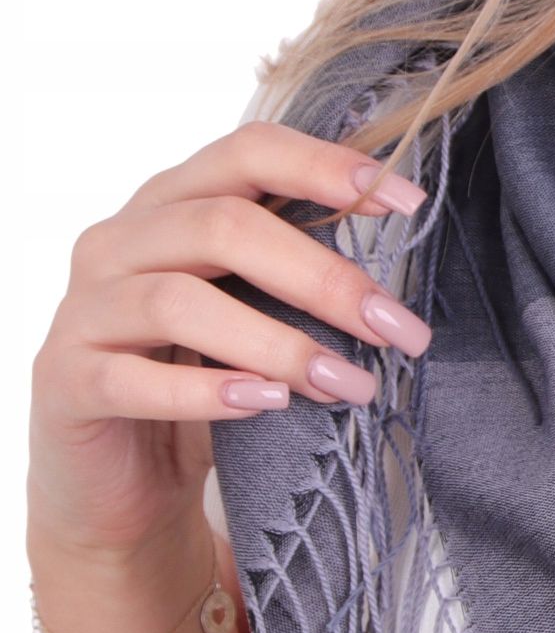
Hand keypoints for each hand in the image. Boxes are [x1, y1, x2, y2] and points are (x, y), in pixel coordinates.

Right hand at [28, 123, 428, 565]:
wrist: (124, 478)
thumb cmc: (205, 380)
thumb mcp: (260, 317)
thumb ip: (303, 282)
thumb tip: (400, 283)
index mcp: (173, 206)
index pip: (247, 154)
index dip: (326, 168)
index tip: (408, 206)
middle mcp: (120, 242)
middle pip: (223, 227)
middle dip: (325, 279)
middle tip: (398, 331)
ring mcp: (85, 309)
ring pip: (178, 301)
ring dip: (279, 345)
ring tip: (350, 385)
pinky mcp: (67, 380)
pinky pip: (131, 379)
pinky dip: (206, 392)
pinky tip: (266, 404)